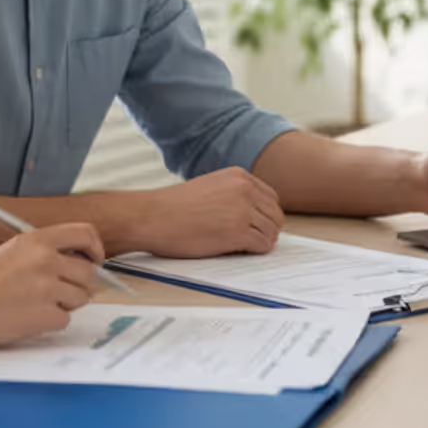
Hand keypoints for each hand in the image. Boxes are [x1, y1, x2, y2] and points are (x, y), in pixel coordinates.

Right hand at [0, 224, 104, 347]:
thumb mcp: (10, 252)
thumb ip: (41, 253)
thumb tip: (72, 263)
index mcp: (37, 240)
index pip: (86, 234)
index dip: (95, 249)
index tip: (94, 260)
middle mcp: (46, 260)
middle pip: (90, 273)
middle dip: (80, 286)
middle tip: (60, 293)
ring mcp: (48, 288)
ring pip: (81, 298)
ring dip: (66, 305)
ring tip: (35, 305)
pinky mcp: (46, 314)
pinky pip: (65, 320)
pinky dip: (51, 323)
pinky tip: (27, 319)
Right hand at [130, 168, 283, 257]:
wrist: (151, 217)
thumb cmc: (172, 208)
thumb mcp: (209, 188)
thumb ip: (232, 195)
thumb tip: (254, 216)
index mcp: (238, 176)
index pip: (271, 198)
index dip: (263, 216)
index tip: (251, 227)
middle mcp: (245, 189)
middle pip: (276, 215)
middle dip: (265, 230)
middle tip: (247, 241)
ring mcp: (243, 209)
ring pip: (272, 231)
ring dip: (260, 242)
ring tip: (238, 246)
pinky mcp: (238, 231)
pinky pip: (263, 245)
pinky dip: (255, 251)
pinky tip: (235, 250)